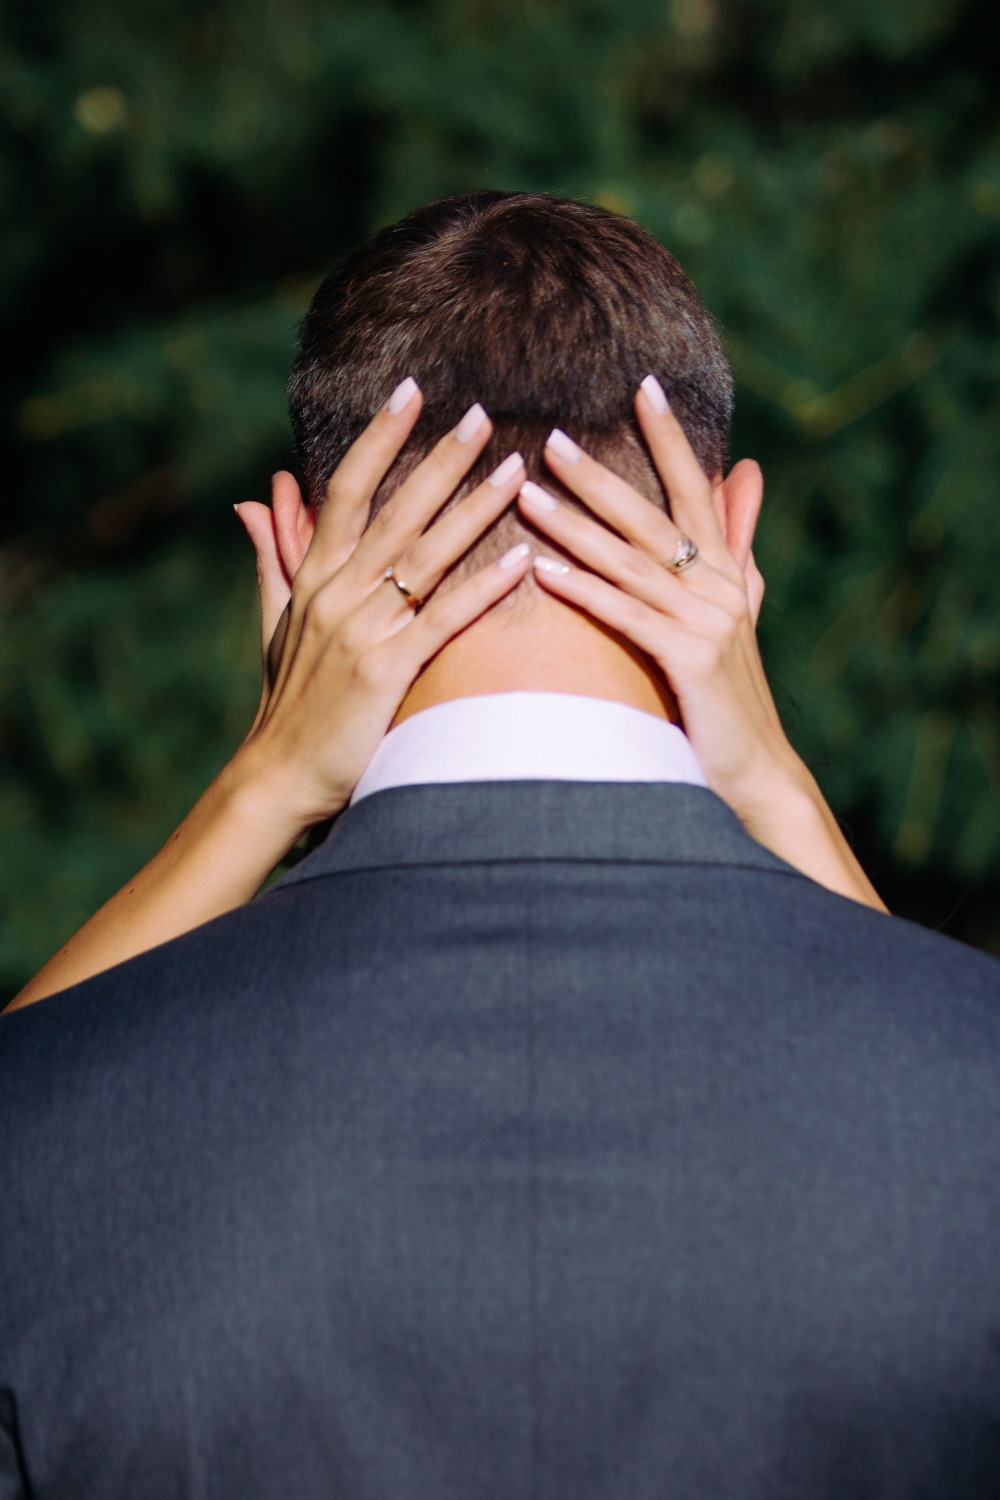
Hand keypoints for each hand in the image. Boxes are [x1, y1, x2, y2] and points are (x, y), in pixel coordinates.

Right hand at [232, 381, 530, 837]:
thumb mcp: (274, 621)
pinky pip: (444, 618)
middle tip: (482, 413)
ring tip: (516, 470)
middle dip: (439, 458)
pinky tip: (523, 561)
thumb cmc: (286, 702)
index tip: (410, 392)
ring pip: (426, 555)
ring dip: (473, 509)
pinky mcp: (387, 669)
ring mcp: (362, 629)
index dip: (378, 438)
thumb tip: (254, 497)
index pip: (345, 489)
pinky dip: (484, 588)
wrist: (279, 775)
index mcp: (312, 576)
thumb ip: (273, 554)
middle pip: (394, 509)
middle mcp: (336, 593)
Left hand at [518, 376, 884, 910]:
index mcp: (728, 574)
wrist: (756, 772)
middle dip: (600, 475)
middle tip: (550, 436)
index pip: (696, 491)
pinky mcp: (689, 661)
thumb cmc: (729, 697)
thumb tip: (748, 472)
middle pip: (651, 518)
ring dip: (574, 526)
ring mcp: (706, 624)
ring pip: (629, 563)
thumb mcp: (739, 610)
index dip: (671, 438)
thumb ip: (738, 542)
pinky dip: (585, 591)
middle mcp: (720, 589)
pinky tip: (544, 569)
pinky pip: (625, 617)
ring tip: (526, 493)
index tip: (641, 386)